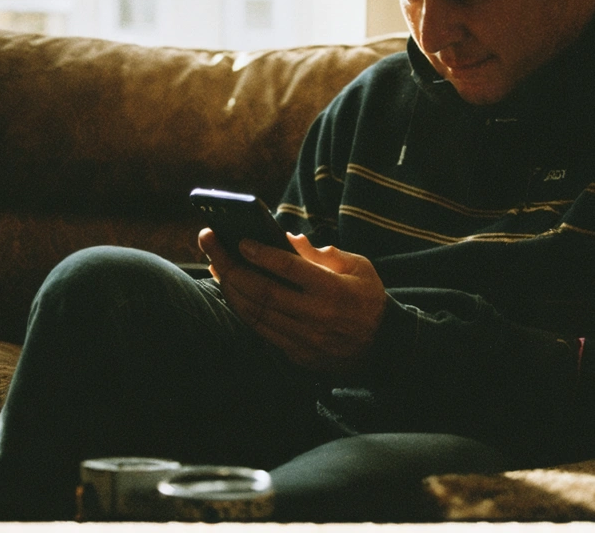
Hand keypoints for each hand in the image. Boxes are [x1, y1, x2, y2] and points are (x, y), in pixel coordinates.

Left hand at [198, 228, 386, 372]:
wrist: (382, 346)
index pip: (290, 269)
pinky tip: (232, 292)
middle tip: (212, 245)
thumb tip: (290, 239)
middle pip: (263, 291)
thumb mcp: (358, 267)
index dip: (262, 254)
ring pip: (256, 313)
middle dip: (232, 266)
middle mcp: (316, 316)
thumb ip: (324, 253)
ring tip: (216, 266)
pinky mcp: (297, 354)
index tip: (241, 241)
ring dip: (231, 288)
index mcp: (333, 290)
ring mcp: (304, 339)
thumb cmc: (367, 298)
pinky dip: (243, 310)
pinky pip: (261, 330)